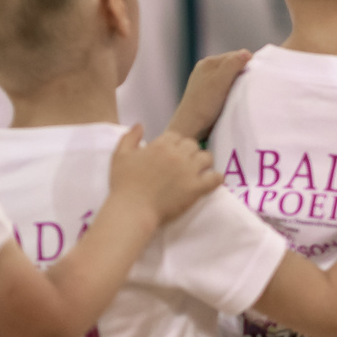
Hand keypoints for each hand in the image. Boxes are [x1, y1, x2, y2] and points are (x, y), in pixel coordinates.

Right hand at [105, 125, 220, 227]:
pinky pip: (215, 178)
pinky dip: (216, 178)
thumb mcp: (120, 156)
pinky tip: (213, 180)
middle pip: (192, 144)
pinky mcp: (196, 188)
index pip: (176, 136)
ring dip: (203, 162)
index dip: (174, 144)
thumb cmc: (124, 185)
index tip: (171, 153)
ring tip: (199, 170)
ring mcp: (189, 171)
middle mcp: (177, 155)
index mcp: (161, 145)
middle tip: (184, 162)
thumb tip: (140, 125)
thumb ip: (130, 137)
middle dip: (189, 151)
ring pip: (206, 157)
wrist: (132, 211)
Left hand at [167, 50, 252, 142]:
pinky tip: (236, 98)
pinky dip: (232, 90)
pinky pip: (225, 87)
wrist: (190, 128)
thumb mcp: (220, 82)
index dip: (248, 63)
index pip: (235, 56)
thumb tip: (247, 53)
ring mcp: (206, 82)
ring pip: (229, 77)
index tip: (259, 74)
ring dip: (238, 82)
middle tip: (253, 83)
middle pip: (232, 66)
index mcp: (208, 63)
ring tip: (246, 91)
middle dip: (243, 72)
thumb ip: (232, 65)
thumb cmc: (204, 104)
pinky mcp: (208, 95)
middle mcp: (206, 70)